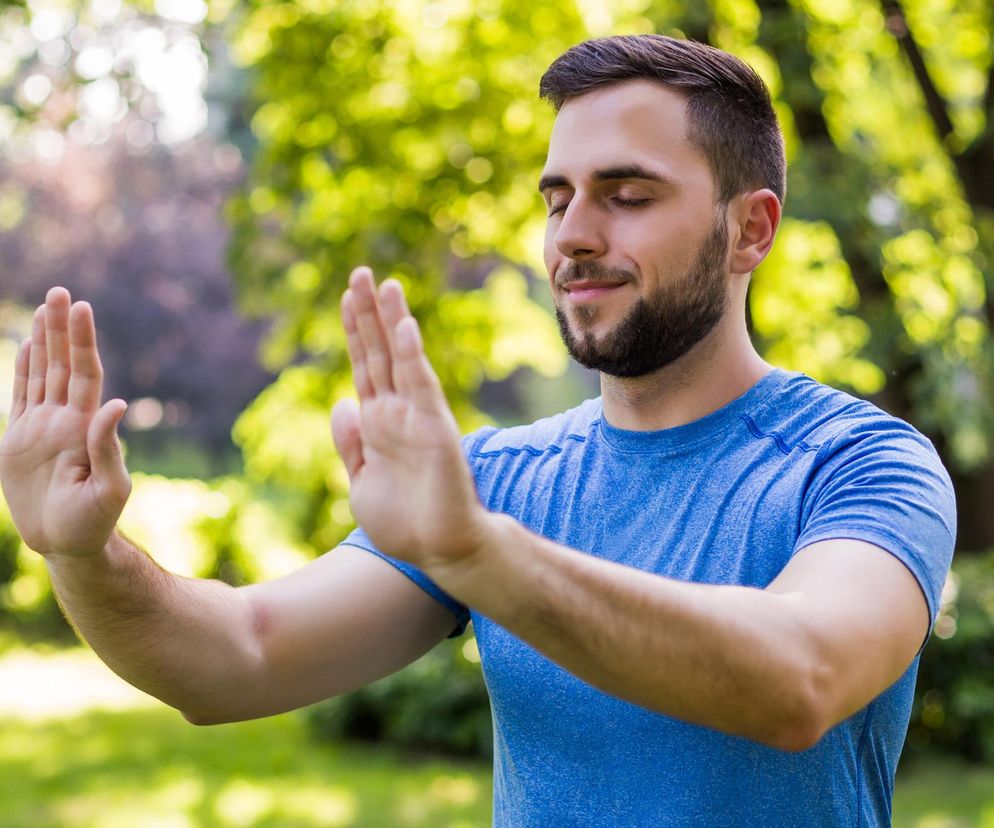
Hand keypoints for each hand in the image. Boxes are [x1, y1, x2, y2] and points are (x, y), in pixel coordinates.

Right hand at [0, 288, 130, 558]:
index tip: (82, 308)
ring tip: (46, 307)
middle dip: (62, 330)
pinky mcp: (20, 441)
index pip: (85, 373)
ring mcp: (43, 427)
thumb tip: (116, 404)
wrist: (66, 544)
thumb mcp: (109, 489)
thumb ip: (109, 448)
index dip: (83, 342)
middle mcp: (66, 420)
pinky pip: (21, 395)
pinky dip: (24, 369)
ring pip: (43, 374)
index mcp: (85, 426)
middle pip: (64, 365)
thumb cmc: (94, 523)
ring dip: (44, 341)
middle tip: (61, 292)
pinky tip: (27, 345)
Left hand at [331, 267, 489, 574]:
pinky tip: (404, 326)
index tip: (345, 297)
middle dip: (368, 313)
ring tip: (383, 282)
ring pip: (400, 359)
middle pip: (379, 352)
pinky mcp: (435, 428)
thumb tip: (342, 404)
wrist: (439, 551)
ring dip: (391, 321)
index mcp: (378, 424)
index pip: (365, 366)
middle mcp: (397, 413)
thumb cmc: (404, 523)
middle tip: (360, 272)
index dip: (355, 332)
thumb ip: (351, 444)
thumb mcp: (360, 482)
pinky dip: (413, 356)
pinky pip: (421, 385)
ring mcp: (417, 417)